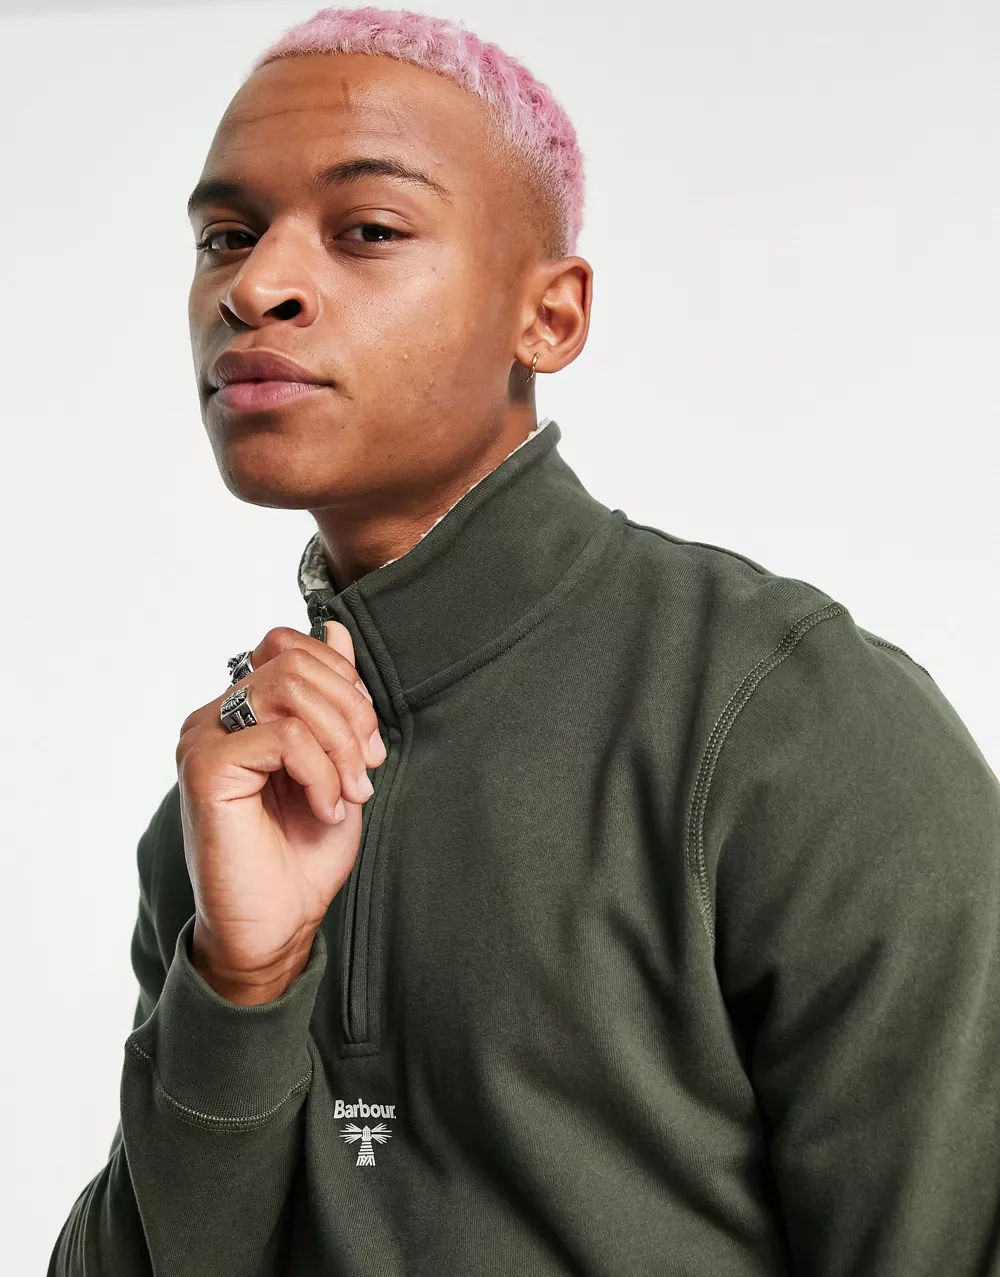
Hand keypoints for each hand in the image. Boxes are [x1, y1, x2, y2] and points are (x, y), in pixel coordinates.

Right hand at [174, 621, 386, 1003]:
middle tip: (368, 769)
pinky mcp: (205, 768)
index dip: (342, 680)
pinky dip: (321, 772)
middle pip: (294, 663)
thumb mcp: (338, 764)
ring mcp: (204, 739)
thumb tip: (335, 628)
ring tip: (349, 793)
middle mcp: (215, 717)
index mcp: (243, 711)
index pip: (289, 646)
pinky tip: (326, 810)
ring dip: (339, 743)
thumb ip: (334, 699)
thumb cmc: (302, 853)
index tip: (367, 742)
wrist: (275, 927)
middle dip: (350, 711)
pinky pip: (281, 735)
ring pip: (290, 691)